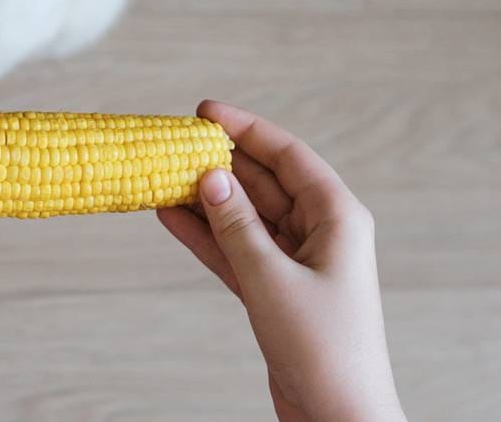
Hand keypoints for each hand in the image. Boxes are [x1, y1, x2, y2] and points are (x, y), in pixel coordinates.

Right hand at [159, 101, 405, 421]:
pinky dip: (205, 234)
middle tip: (174, 141)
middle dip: (220, 161)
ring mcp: (295, 262)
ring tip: (162, 173)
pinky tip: (171, 215)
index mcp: (337, 217)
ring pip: (244, 215)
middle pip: (263, 181)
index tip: (204, 111)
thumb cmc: (324, 350)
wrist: (338, 419)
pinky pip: (235, 249)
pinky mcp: (275, 290)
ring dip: (206, 198)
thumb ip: (238, 226)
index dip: (246, 129)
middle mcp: (319, 232)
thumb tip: (210, 176)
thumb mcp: (272, 281)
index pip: (288, 156)